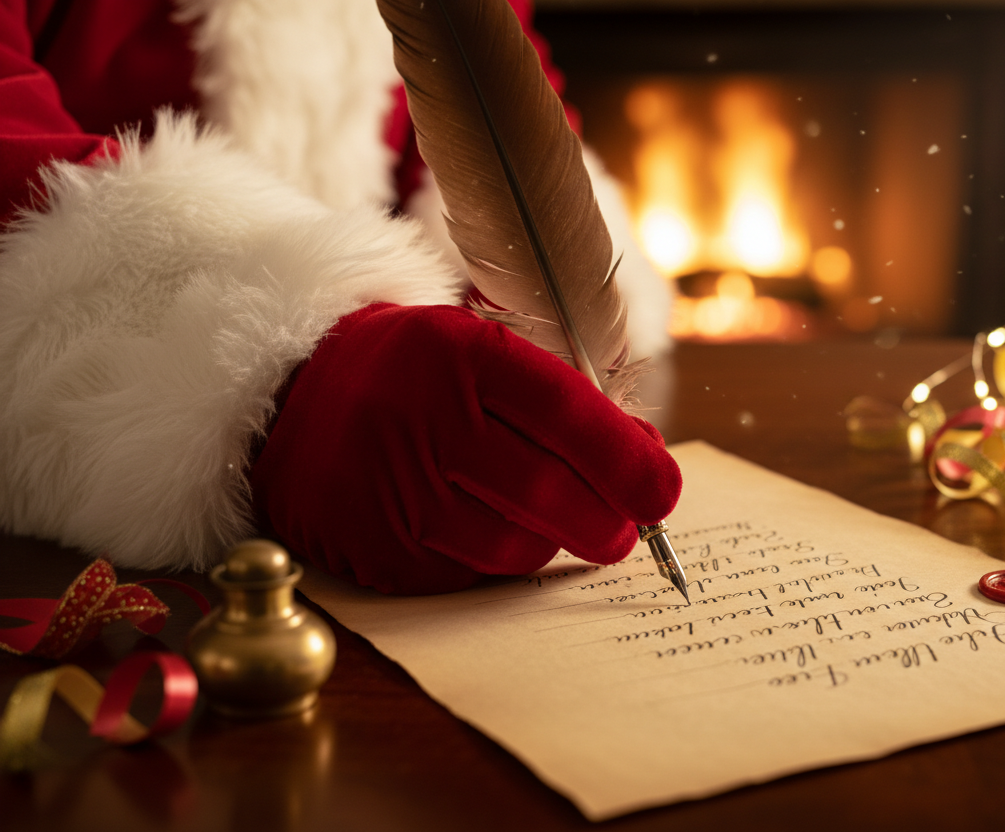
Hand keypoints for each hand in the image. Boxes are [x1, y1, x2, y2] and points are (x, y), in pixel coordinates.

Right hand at [248, 303, 680, 593]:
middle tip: (629, 529)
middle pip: (547, 492)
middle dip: (608, 521)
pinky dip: (502, 561)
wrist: (292, 398)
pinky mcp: (373, 551)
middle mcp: (418, 420)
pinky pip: (470, 575)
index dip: (629, 460)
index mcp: (457, 352)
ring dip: (557, 542)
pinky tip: (495, 531)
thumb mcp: (481, 347)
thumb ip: (561, 395)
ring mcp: (390, 492)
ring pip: (514, 545)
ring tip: (565, 524)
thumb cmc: (417, 372)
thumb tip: (645, 461)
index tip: (663, 490)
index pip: (567, 413)